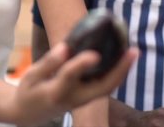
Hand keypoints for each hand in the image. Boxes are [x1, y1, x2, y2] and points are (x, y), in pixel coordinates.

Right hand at [10, 42, 137, 125]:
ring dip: (122, 71)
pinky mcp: (88, 99)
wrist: (30, 115)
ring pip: (107, 88)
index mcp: (55, 92)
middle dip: (120, 70)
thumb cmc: (29, 91)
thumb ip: (48, 63)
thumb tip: (65, 48)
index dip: (81, 65)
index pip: (70, 77)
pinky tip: (123, 58)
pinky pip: (105, 87)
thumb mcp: (30, 76)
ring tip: (133, 52)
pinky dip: (116, 73)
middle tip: (133, 51)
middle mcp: (74, 99)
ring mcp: (83, 101)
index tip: (93, 53)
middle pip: (102, 88)